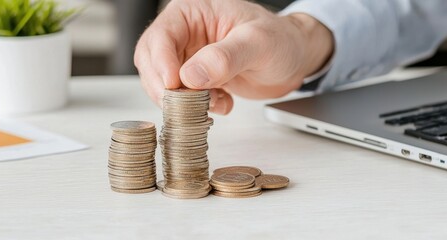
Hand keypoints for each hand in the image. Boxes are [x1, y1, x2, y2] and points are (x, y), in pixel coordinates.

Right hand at [134, 0, 333, 114]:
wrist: (294, 59)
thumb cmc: (281, 40)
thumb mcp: (258, 43)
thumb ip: (225, 57)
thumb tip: (191, 75)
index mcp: (193, 13)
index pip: (161, 35)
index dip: (161, 62)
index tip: (173, 85)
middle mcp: (185, 34)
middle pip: (152, 61)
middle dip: (164, 86)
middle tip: (183, 104)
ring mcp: (188, 58)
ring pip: (163, 83)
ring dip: (182, 100)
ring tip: (213, 102)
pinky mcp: (195, 81)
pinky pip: (181, 98)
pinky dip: (196, 108)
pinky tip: (223, 103)